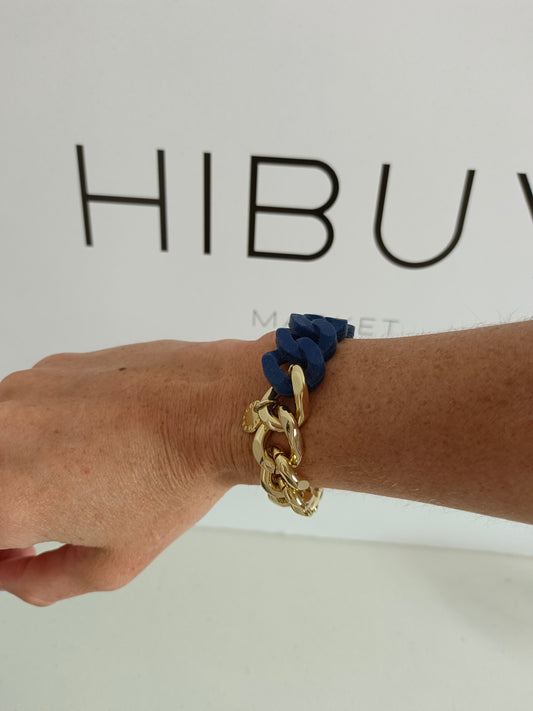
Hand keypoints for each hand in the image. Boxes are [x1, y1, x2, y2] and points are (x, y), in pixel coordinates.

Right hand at [0, 337, 259, 605]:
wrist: (213, 407)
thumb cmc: (174, 477)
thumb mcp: (111, 564)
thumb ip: (41, 582)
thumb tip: (12, 571)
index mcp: (9, 496)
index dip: (5, 550)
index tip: (21, 553)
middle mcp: (2, 437)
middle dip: (11, 506)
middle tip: (50, 516)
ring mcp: (20, 394)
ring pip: (2, 444)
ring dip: (21, 465)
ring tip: (79, 473)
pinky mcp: (45, 369)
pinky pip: (23, 410)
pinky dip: (41, 430)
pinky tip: (92, 437)